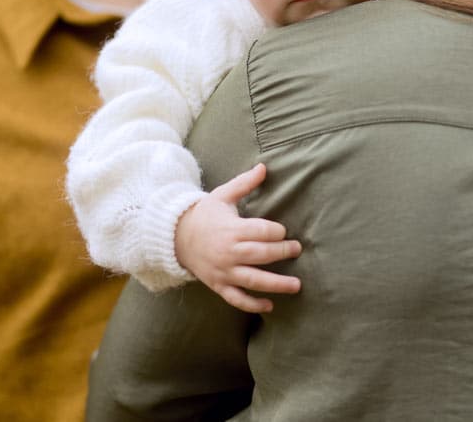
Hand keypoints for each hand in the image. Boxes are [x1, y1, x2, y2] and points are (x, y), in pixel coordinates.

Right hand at [175, 163, 301, 312]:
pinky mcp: (218, 285)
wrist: (176, 237)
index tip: (283, 230)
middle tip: (296, 250)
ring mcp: (224, 271)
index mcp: (231, 229)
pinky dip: (253, 305)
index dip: (276, 231)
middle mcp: (229, 252)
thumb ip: (245, 183)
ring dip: (277, 284)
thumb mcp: (223, 195)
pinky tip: (270, 306)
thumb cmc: (205, 214)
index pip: (261, 232)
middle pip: (261, 254)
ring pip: (253, 280)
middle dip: (283, 252)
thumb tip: (264, 166)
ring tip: (297, 285)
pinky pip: (237, 299)